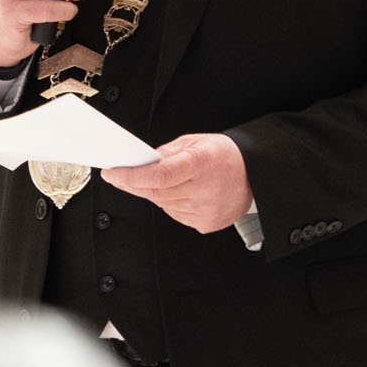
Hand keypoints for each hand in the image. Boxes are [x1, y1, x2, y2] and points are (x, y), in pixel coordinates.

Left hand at [103, 133, 252, 232]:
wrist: (255, 175)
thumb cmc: (225, 156)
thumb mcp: (195, 142)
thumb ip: (166, 153)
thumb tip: (140, 163)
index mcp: (201, 163)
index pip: (158, 175)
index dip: (131, 176)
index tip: (112, 172)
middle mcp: (204, 189)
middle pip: (155, 192)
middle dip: (133, 183)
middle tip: (120, 174)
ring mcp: (205, 210)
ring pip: (162, 204)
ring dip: (156, 192)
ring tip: (169, 180)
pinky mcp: (206, 224)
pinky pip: (174, 214)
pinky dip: (170, 203)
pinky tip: (182, 193)